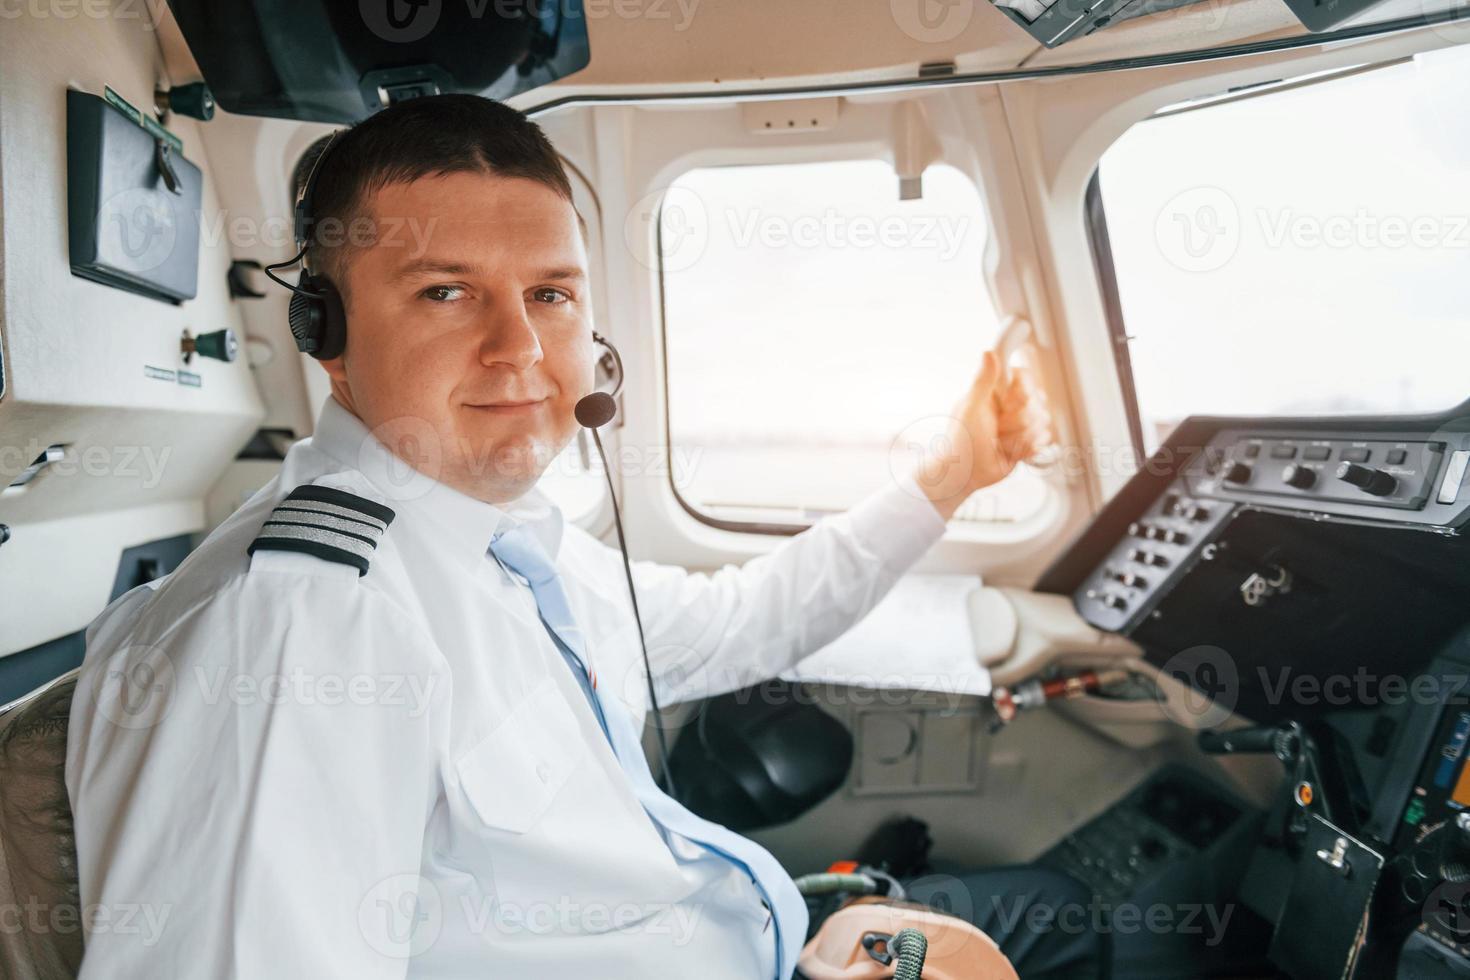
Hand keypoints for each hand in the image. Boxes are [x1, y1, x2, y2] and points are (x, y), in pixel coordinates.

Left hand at [911, 350, 1052, 521]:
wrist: (964, 475)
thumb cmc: (960, 442)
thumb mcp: (970, 408)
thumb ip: (982, 381)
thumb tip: (988, 353)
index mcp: (996, 391)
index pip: (1025, 377)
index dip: (1020, 392)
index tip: (1005, 403)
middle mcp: (1010, 404)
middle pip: (1037, 401)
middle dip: (1016, 421)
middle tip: (996, 428)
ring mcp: (1020, 423)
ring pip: (1042, 422)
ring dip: (1019, 437)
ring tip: (999, 442)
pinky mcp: (1027, 440)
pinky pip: (1043, 439)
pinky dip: (1026, 448)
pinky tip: (1009, 451)